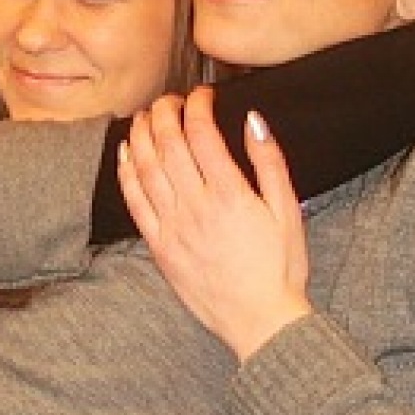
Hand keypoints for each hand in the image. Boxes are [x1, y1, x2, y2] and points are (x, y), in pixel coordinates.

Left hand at [117, 88, 313, 360]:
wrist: (260, 320)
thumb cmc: (281, 267)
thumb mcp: (288, 211)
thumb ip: (270, 162)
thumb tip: (253, 119)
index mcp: (230, 195)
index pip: (202, 134)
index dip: (197, 106)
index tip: (202, 94)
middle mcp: (196, 208)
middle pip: (168, 145)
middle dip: (164, 113)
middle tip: (169, 99)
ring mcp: (173, 228)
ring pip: (145, 169)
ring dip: (141, 135)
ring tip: (145, 115)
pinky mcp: (159, 247)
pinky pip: (134, 203)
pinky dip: (126, 172)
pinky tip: (126, 152)